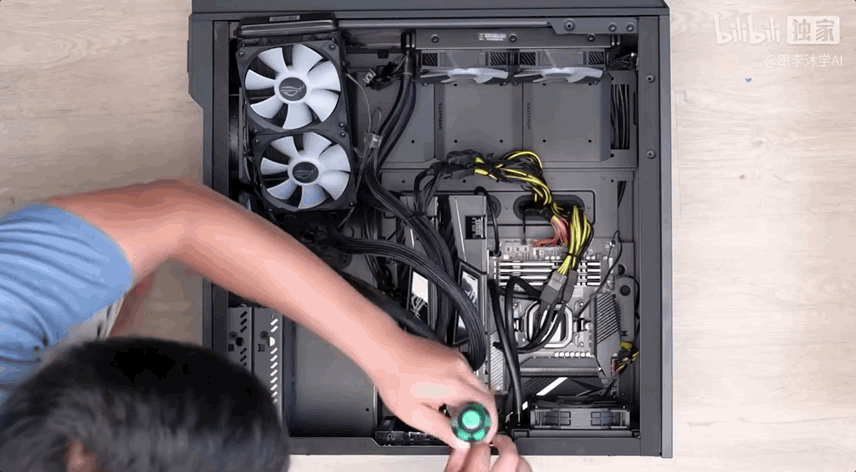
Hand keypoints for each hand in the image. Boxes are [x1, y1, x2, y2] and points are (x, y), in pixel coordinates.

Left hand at [370, 332, 498, 449]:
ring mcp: (457, 360)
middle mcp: (460, 369)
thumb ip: (441, 429)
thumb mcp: (415, 414)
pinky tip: (445, 396)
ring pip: (477, 385)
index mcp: (454, 384)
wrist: (386, 351)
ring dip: (472, 402)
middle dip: (481, 415)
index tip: (479, 434)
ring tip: (451, 412)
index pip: (487, 406)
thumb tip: (459, 441)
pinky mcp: (452, 356)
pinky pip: (468, 376)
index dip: (488, 424)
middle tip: (467, 429)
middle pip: (486, 396)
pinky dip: (464, 390)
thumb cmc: (394, 378)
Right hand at [445, 435, 531, 471]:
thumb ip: (454, 461)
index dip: (479, 439)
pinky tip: (512, 470)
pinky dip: (521, 469)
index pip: (482, 449)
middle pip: (510, 455)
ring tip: (508, 456)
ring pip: (524, 467)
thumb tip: (460, 442)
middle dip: (504, 442)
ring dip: (517, 458)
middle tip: (498, 439)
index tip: (478, 437)